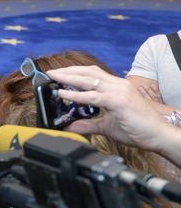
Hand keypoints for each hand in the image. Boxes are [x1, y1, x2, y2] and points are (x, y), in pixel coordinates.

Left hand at [48, 66, 174, 154]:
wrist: (158, 135)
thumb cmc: (137, 129)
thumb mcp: (106, 126)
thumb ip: (87, 125)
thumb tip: (69, 127)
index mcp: (116, 87)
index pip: (92, 74)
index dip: (74, 72)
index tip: (58, 73)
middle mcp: (117, 85)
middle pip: (88, 72)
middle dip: (67, 71)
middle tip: (50, 73)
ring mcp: (118, 91)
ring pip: (89, 80)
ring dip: (68, 78)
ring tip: (53, 78)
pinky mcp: (118, 101)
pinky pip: (93, 97)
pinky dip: (76, 95)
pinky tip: (63, 94)